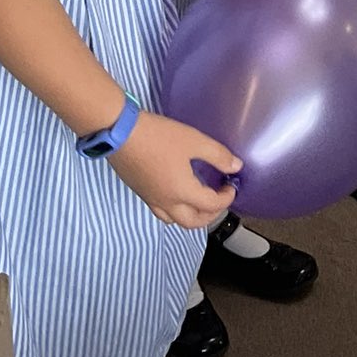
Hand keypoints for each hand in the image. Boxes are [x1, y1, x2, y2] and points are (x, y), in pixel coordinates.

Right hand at [111, 114, 242, 227]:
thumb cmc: (159, 137)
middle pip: (193, 222)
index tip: (232, 185)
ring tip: (201, 200)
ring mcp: (151, 200)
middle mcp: (167, 203)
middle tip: (219, 199)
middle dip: (211, 215)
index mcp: (182, 193)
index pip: (211, 205)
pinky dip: (175, 210)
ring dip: (193, 216)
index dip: (226, 198)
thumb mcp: (194, 141)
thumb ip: (217, 156)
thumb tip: (236, 167)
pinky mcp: (141, 193)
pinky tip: (178, 193)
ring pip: (175, 220)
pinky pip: (161, 212)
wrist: (120, 133)